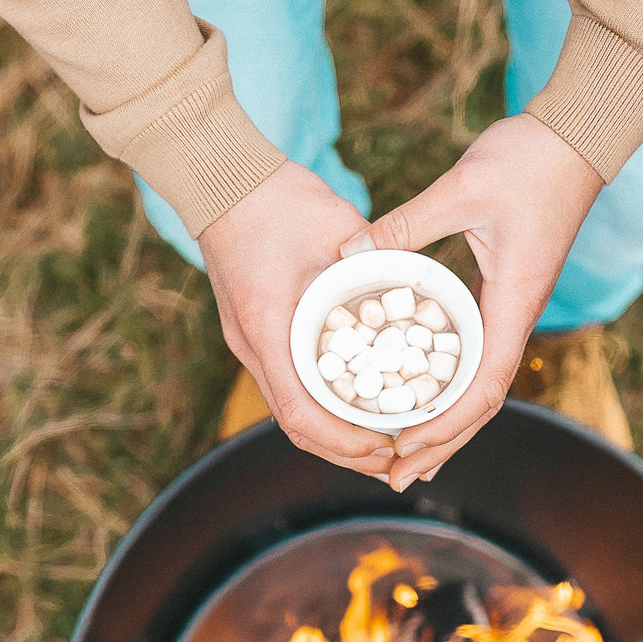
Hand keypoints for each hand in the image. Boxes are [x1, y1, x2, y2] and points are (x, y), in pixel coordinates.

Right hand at [199, 162, 395, 474]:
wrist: (223, 181)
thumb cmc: (278, 198)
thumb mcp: (337, 227)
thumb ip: (376, 261)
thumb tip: (419, 289)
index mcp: (269, 329)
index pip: (303, 413)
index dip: (346, 441)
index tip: (386, 446)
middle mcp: (254, 346)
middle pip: (298, 427)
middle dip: (347, 452)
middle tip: (395, 460)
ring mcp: (251, 344)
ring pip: (292, 413)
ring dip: (335, 437)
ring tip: (381, 445)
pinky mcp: (257, 336)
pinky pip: (291, 387)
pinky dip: (323, 408)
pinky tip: (355, 407)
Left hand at [352, 115, 603, 490]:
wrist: (577, 135)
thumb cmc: (528, 159)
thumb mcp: (461, 188)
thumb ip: (405, 224)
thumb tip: (347, 254)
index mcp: (513, 301)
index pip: (483, 386)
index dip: (445, 425)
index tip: (405, 448)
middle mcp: (517, 315)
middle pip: (482, 402)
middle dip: (441, 443)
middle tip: (395, 477)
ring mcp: (514, 306)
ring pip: (481, 383)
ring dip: (447, 423)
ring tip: (406, 455)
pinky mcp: (505, 292)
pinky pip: (477, 353)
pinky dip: (450, 385)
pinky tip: (422, 393)